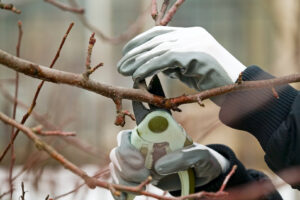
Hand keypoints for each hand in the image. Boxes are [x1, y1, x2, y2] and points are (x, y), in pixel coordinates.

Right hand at [109, 130, 229, 197]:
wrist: (203, 175)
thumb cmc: (201, 159)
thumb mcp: (199, 155)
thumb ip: (183, 157)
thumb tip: (159, 166)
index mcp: (151, 136)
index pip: (127, 136)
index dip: (127, 148)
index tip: (141, 162)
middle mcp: (140, 148)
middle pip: (117, 153)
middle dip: (126, 167)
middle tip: (145, 176)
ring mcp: (137, 164)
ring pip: (116, 169)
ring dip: (124, 179)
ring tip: (143, 187)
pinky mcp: (138, 178)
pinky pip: (120, 183)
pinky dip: (120, 190)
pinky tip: (128, 197)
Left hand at [117, 26, 245, 104]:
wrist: (238, 89)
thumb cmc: (214, 82)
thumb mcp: (190, 69)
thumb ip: (174, 64)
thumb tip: (154, 66)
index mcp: (191, 35)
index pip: (160, 33)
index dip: (141, 42)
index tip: (126, 52)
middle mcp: (191, 35)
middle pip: (156, 40)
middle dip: (135, 52)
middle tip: (121, 64)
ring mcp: (194, 42)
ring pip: (158, 49)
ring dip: (138, 60)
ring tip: (124, 70)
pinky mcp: (194, 54)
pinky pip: (165, 59)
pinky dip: (149, 67)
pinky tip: (137, 74)